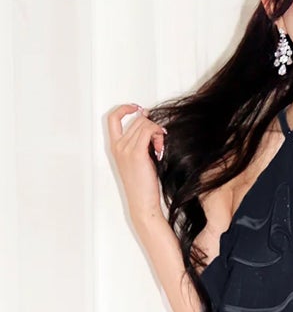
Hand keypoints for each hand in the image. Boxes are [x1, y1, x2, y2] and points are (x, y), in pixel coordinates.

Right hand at [107, 103, 166, 224]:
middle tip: (160, 142)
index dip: (124, 109)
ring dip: (157, 132)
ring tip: (160, 148)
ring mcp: (125, 149)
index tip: (138, 108)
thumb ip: (140, 142)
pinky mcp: (136, 154)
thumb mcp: (139, 160)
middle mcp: (118, 146)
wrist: (142, 203)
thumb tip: (150, 123)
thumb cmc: (143, 186)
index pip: (113, 118)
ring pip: (144, 124)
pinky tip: (161, 147)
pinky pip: (149, 131)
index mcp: (114, 147)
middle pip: (137, 120)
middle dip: (152, 126)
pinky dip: (158, 134)